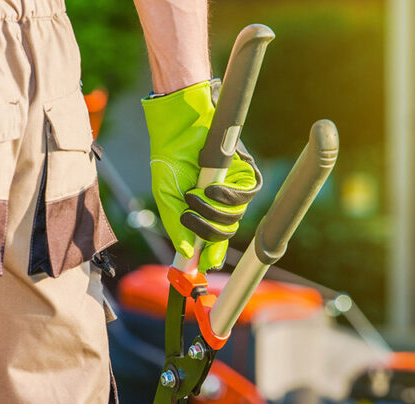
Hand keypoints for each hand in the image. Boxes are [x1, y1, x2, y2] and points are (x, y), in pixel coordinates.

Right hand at [143, 80, 260, 271]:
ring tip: (194, 196)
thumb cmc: (170, 159)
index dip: (213, 254)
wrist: (178, 127)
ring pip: (236, 216)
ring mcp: (234, 187)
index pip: (215, 238)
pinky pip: (246, 195)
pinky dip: (228, 197)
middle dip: (208, 231)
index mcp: (204, 210)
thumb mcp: (167, 197)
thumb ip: (176, 224)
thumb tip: (186, 252)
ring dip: (213, 211)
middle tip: (189, 218)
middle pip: (227, 231)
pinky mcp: (245, 172)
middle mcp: (222, 202)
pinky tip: (211, 189)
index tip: (206, 265)